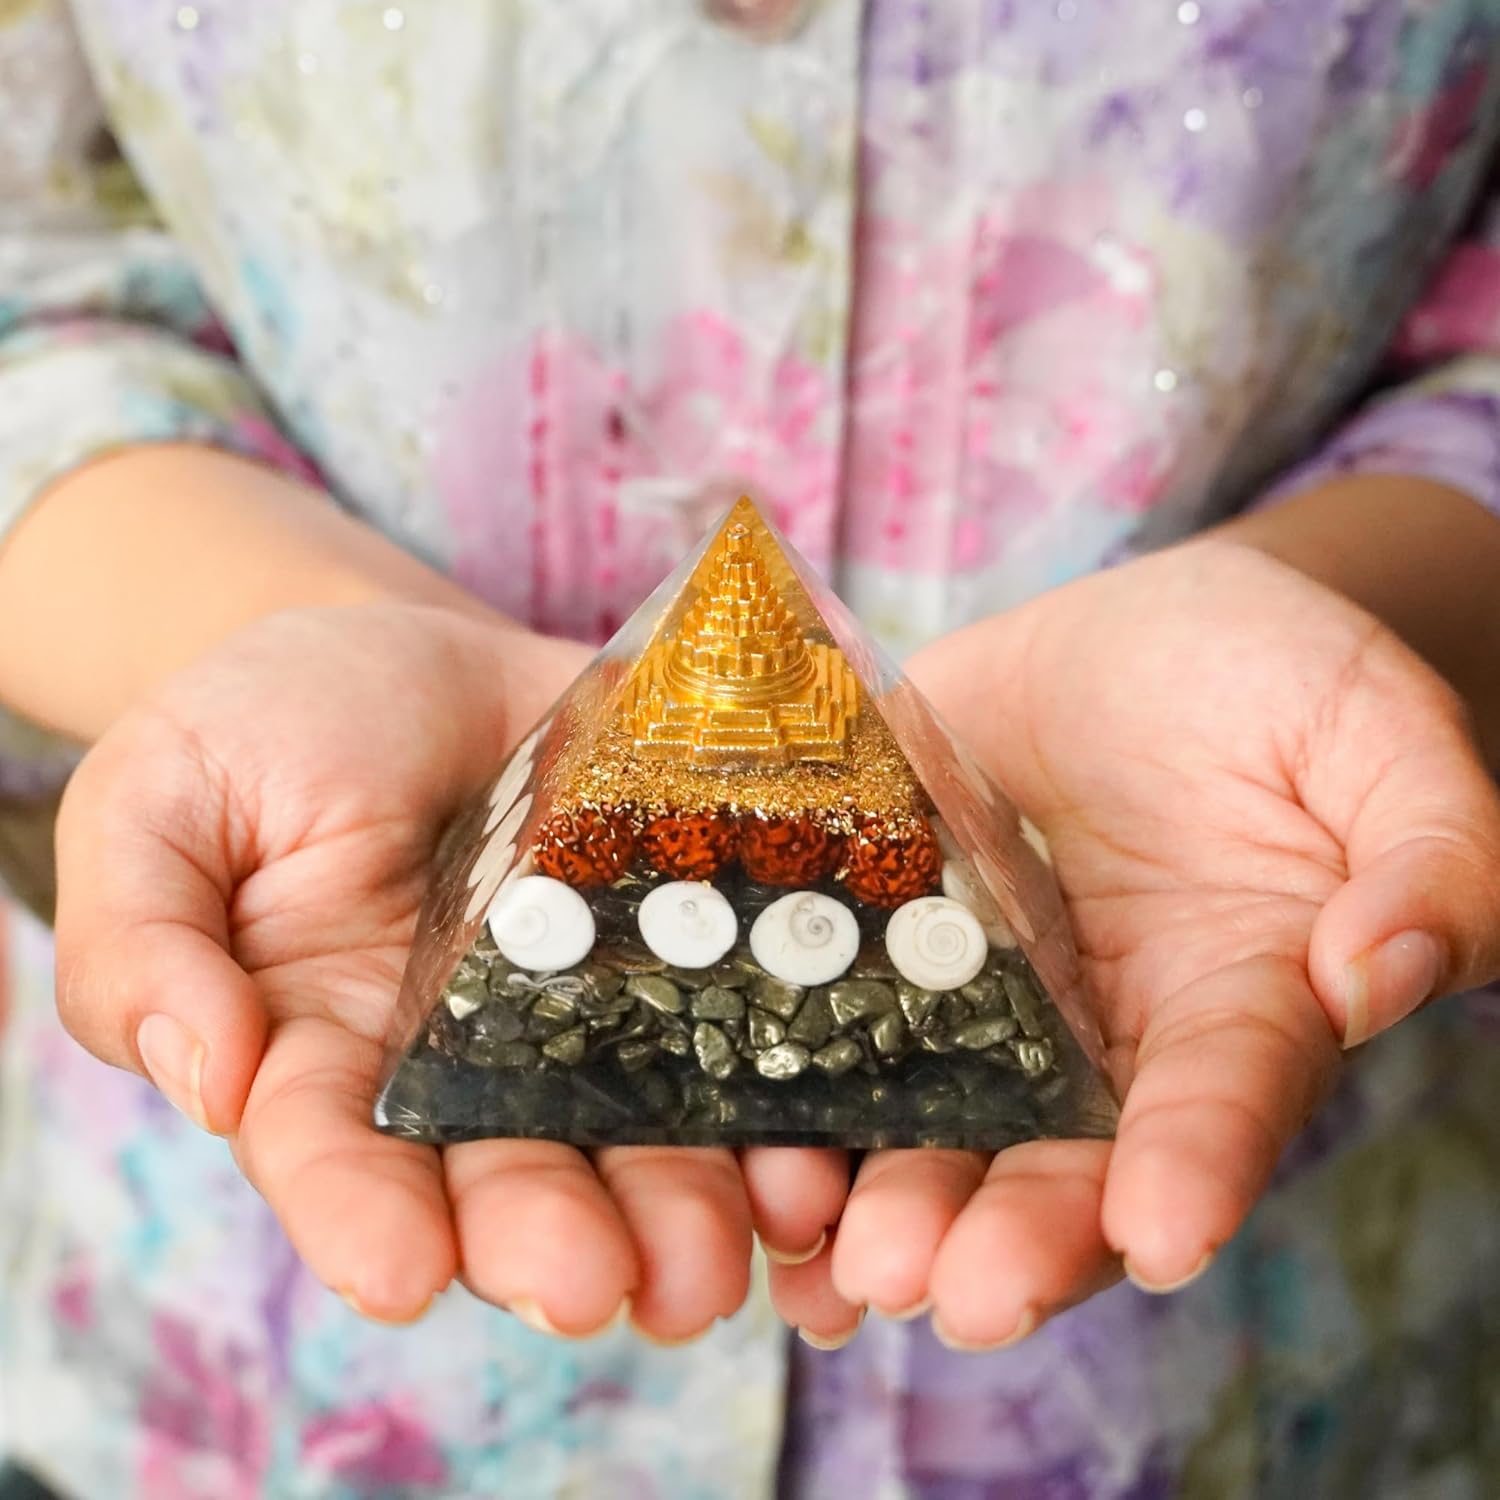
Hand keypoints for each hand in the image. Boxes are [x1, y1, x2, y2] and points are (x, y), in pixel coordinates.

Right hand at [53, 604, 847, 1339]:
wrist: (402, 650)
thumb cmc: (257, 730)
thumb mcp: (157, 809)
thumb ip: (147, 945)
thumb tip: (209, 1075)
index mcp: (329, 1059)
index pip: (338, 1163)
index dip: (364, 1223)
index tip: (400, 1272)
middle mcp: (472, 1063)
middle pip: (516, 1170)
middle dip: (562, 1237)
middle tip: (605, 1287)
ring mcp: (590, 1001)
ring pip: (646, 1124)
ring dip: (694, 1198)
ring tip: (737, 1241)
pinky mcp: (678, 930)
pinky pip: (740, 1015)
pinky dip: (785, 1081)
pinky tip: (818, 1134)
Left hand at [765, 539, 1499, 1348]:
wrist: (1155, 634)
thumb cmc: (1292, 683)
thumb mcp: (1385, 737)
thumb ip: (1431, 855)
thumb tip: (1379, 969)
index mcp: (1240, 1000)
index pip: (1228, 1096)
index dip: (1197, 1163)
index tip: (1161, 1232)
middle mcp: (1105, 1031)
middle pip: (1064, 1157)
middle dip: (1014, 1233)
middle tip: (954, 1293)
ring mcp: (988, 990)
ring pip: (942, 1121)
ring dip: (892, 1202)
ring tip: (844, 1266)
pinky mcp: (890, 926)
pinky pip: (840, 1022)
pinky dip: (797, 1101)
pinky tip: (755, 1173)